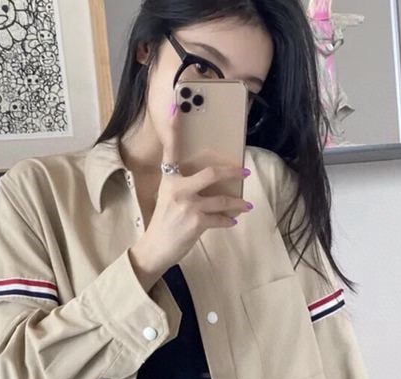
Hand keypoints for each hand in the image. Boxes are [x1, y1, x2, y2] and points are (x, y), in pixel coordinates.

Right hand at [129, 101, 252, 275]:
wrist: (155, 248)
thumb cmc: (163, 223)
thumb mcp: (167, 199)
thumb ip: (183, 186)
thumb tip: (206, 183)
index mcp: (168, 180)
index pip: (171, 150)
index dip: (174, 129)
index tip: (176, 107)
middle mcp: (178, 189)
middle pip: (211, 173)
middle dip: (231, 171)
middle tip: (244, 171)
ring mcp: (188, 205)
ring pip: (222, 199)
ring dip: (237, 203)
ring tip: (246, 205)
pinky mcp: (196, 222)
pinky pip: (219, 218)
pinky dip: (227, 220)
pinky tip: (232, 220)